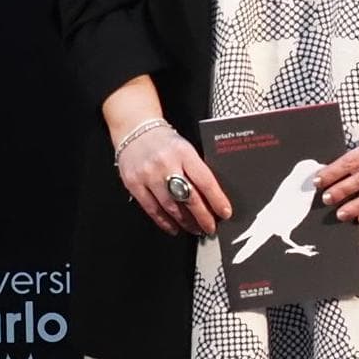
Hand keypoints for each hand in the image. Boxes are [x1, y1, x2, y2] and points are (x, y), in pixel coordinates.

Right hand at [116, 122, 229, 236]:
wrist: (135, 129)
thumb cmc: (164, 141)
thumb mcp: (186, 148)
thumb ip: (197, 170)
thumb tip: (213, 197)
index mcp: (183, 152)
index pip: (205, 181)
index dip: (217, 200)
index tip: (225, 213)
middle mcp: (166, 164)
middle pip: (189, 197)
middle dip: (203, 217)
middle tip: (211, 228)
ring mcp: (148, 175)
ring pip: (171, 207)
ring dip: (186, 222)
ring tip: (195, 229)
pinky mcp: (134, 184)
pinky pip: (152, 209)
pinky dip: (165, 222)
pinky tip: (174, 227)